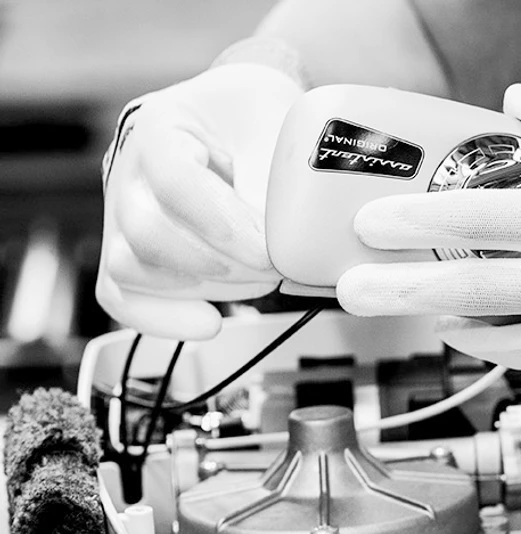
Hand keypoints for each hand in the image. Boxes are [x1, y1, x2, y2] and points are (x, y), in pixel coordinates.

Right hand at [97, 64, 302, 340]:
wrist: (238, 119)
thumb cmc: (257, 119)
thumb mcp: (279, 127)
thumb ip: (283, 181)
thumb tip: (296, 244)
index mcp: (160, 123)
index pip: (174, 180)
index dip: (222, 226)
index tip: (267, 251)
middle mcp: (127, 168)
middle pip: (148, 233)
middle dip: (223, 266)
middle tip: (274, 268)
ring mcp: (119, 212)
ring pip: (132, 268)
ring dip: (206, 289)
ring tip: (259, 280)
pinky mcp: (125, 250)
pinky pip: (121, 296)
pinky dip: (165, 319)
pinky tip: (209, 322)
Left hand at [338, 84, 520, 389]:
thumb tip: (514, 101)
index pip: (467, 224)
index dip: (407, 222)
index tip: (364, 225)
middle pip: (461, 294)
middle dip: (394, 294)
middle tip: (347, 294)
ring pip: (498, 340)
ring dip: (453, 324)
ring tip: (428, 312)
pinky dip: (517, 343)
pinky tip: (502, 331)